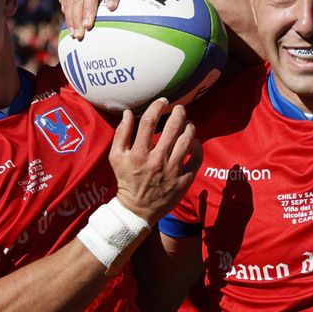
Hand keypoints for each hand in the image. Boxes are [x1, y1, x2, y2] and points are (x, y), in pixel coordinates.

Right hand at [110, 98, 202, 222]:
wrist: (138, 209)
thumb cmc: (126, 180)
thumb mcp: (116, 158)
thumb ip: (121, 134)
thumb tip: (126, 112)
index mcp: (138, 154)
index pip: (148, 122)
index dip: (157, 107)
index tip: (163, 101)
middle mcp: (156, 160)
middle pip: (172, 128)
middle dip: (179, 113)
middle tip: (180, 109)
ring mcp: (172, 171)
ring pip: (186, 141)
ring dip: (190, 127)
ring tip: (188, 123)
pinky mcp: (184, 180)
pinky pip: (196, 158)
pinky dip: (197, 146)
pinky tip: (193, 141)